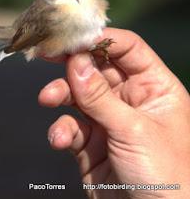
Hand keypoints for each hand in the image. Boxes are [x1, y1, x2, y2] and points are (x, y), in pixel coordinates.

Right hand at [39, 28, 189, 198]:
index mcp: (154, 88)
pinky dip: (61, 130)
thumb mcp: (133, 130)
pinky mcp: (90, 143)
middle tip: (47, 57)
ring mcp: (108, 121)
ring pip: (78, 96)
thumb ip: (100, 96)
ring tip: (47, 100)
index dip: (100, 40)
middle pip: (96, 69)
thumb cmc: (165, 176)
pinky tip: (60, 140)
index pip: (127, 49)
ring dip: (60, 95)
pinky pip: (70, 126)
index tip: (72, 37)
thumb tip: (75, 62)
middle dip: (72, 66)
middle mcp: (130, 100)